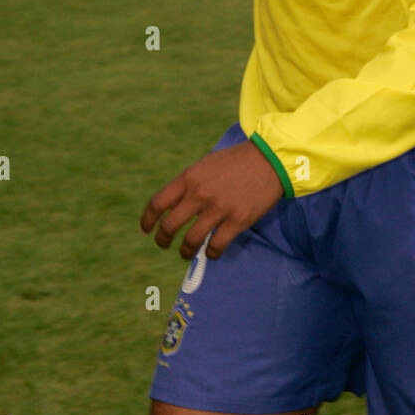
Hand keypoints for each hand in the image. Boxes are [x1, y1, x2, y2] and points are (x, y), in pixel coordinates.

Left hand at [140, 139, 283, 259]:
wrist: (269, 160)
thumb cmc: (236, 161)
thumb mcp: (205, 165)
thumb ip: (189, 183)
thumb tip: (174, 204)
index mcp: (189, 178)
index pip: (158, 203)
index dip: (147, 220)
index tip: (146, 230)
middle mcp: (199, 194)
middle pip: (170, 226)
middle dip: (163, 240)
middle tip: (164, 244)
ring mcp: (218, 209)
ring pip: (191, 240)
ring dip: (185, 251)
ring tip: (186, 253)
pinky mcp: (236, 221)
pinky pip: (216, 246)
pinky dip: (210, 254)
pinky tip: (211, 253)